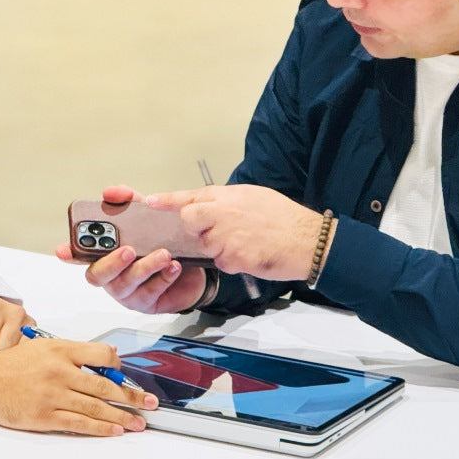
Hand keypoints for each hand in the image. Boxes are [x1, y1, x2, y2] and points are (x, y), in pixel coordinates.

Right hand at [0, 339, 158, 435]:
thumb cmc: (10, 365)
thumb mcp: (42, 346)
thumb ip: (73, 351)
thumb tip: (106, 356)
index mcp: (61, 350)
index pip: (102, 355)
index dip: (119, 367)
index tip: (128, 376)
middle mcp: (61, 371)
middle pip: (105, 385)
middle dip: (131, 396)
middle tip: (149, 404)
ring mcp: (54, 395)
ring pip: (96, 407)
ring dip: (121, 416)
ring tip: (138, 422)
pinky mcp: (45, 416)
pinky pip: (79, 423)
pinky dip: (99, 428)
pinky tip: (114, 430)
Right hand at [55, 185, 206, 312]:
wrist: (189, 270)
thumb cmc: (158, 245)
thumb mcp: (144, 219)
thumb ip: (129, 202)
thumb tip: (111, 192)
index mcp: (104, 256)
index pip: (80, 255)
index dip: (70, 253)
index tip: (64, 250)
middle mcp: (111, 276)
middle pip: (98, 274)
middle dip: (112, 262)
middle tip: (128, 250)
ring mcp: (127, 292)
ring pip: (127, 283)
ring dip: (145, 267)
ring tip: (163, 254)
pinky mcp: (146, 303)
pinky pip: (152, 292)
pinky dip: (164, 277)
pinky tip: (174, 267)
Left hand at [147, 184, 322, 280]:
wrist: (306, 240)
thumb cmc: (283, 218)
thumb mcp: (253, 197)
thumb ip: (226, 201)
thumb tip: (209, 206)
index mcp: (227, 196)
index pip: (189, 196)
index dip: (167, 200)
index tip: (151, 201)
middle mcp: (222, 214)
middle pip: (189, 221)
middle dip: (197, 230)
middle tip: (217, 232)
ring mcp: (225, 237)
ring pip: (205, 245)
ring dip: (219, 248)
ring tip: (244, 242)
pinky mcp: (232, 258)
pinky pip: (221, 262)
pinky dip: (232, 262)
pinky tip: (250, 254)